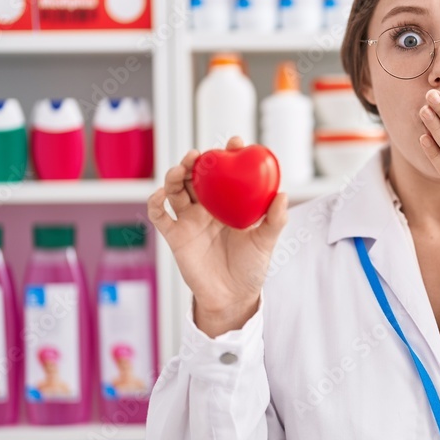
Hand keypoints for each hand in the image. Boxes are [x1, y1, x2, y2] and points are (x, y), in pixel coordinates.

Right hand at [147, 136, 288, 332]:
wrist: (232, 297)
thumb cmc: (251, 268)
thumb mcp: (266, 242)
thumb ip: (275, 220)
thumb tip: (283, 195)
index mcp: (228, 204)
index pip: (226, 173)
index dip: (228, 155)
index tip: (235, 142)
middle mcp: (207, 208)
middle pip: (196, 176)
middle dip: (196, 160)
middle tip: (200, 154)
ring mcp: (190, 220)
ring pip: (176, 189)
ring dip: (175, 174)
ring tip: (182, 166)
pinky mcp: (175, 236)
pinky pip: (160, 216)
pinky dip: (156, 202)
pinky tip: (162, 193)